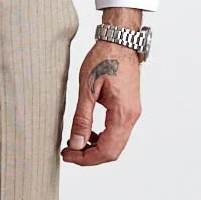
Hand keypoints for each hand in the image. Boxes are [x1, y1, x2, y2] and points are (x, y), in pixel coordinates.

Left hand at [60, 41, 141, 165]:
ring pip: (116, 143)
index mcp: (123, 113)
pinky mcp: (129, 109)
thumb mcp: (87, 88)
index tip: (68, 155)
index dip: (86, 159)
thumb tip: (77, 143)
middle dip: (89, 156)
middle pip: (113, 151)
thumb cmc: (105, 58)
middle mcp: (132, 117)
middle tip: (68, 152)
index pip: (107, 150)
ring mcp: (132, 113)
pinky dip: (102, 138)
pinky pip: (117, 132)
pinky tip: (87, 131)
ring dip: (95, 148)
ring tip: (74, 142)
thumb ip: (82, 118)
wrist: (120, 41)